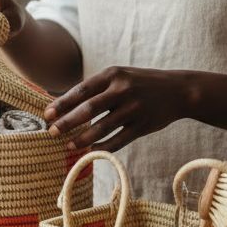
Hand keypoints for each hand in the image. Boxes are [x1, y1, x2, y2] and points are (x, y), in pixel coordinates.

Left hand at [44, 66, 191, 150]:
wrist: (179, 90)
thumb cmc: (140, 83)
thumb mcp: (119, 76)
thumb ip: (96, 88)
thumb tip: (64, 103)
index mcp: (112, 75)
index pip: (81, 90)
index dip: (62, 104)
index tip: (47, 114)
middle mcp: (122, 90)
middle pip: (89, 109)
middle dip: (67, 122)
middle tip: (52, 131)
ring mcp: (134, 108)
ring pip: (102, 127)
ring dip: (83, 138)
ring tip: (68, 145)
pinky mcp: (143, 125)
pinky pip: (119, 140)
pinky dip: (103, 147)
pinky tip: (90, 151)